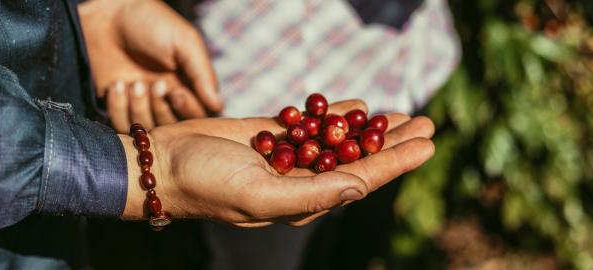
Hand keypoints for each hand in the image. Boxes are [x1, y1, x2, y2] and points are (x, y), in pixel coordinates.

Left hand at [79, 0, 222, 132]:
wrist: (106, 14)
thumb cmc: (151, 22)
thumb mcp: (185, 42)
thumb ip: (202, 75)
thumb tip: (218, 106)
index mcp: (187, 84)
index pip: (197, 115)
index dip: (187, 109)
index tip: (176, 91)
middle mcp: (165, 98)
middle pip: (172, 127)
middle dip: (162, 109)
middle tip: (155, 84)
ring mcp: (140, 103)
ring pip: (146, 128)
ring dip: (139, 107)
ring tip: (133, 82)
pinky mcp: (115, 105)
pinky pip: (120, 124)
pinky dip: (118, 107)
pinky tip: (116, 84)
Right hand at [120, 100, 435, 226]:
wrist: (164, 163)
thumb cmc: (207, 185)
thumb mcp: (261, 196)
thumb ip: (312, 195)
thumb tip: (360, 189)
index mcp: (304, 199)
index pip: (362, 179)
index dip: (397, 162)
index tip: (428, 144)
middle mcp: (302, 179)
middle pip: (359, 157)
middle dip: (393, 142)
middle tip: (426, 122)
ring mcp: (288, 157)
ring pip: (340, 139)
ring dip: (370, 127)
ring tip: (402, 114)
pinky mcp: (272, 136)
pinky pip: (311, 123)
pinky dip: (335, 114)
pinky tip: (357, 106)